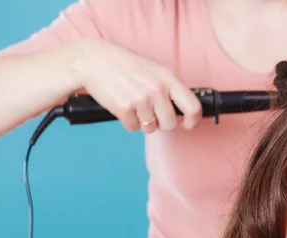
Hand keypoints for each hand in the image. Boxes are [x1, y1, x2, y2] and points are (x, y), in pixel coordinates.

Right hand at [72, 38, 201, 132]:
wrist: (94, 60)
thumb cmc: (125, 65)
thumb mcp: (153, 70)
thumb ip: (168, 88)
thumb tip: (182, 110)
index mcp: (168, 78)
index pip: (192, 106)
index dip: (193, 121)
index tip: (187, 125)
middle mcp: (157, 89)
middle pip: (169, 124)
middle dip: (161, 123)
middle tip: (150, 113)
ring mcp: (141, 99)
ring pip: (150, 128)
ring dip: (142, 123)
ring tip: (133, 106)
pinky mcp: (124, 108)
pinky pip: (132, 128)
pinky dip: (127, 122)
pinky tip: (122, 106)